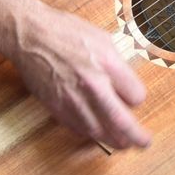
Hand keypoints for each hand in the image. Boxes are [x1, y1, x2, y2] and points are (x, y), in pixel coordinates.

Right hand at [11, 6, 150, 149]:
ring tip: (123, 143)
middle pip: (121, 122)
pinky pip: (78, 129)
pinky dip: (91, 134)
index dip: (137, 99)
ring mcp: (73, 99)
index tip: (135, 99)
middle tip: (143, 142)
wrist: (30, 35)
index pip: (136, 96)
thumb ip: (117, 64)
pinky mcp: (57, 107)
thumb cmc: (65, 31)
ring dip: (114, 141)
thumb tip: (128, 82)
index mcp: (108, 63)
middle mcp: (92, 84)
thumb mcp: (103, 38)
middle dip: (136, 137)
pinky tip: (97, 132)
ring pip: (100, 132)